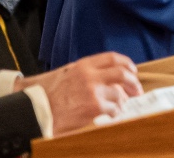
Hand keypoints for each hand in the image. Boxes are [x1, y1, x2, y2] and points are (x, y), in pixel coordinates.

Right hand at [18, 52, 142, 134]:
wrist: (37, 109)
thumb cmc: (48, 93)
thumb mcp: (67, 73)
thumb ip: (87, 72)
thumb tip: (107, 76)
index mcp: (84, 65)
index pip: (112, 58)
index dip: (127, 64)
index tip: (132, 71)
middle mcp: (90, 75)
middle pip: (122, 74)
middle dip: (133, 82)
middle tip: (136, 90)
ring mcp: (94, 91)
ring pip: (119, 94)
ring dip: (121, 102)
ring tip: (117, 106)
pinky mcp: (95, 106)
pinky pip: (114, 109)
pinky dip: (115, 112)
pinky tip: (110, 114)